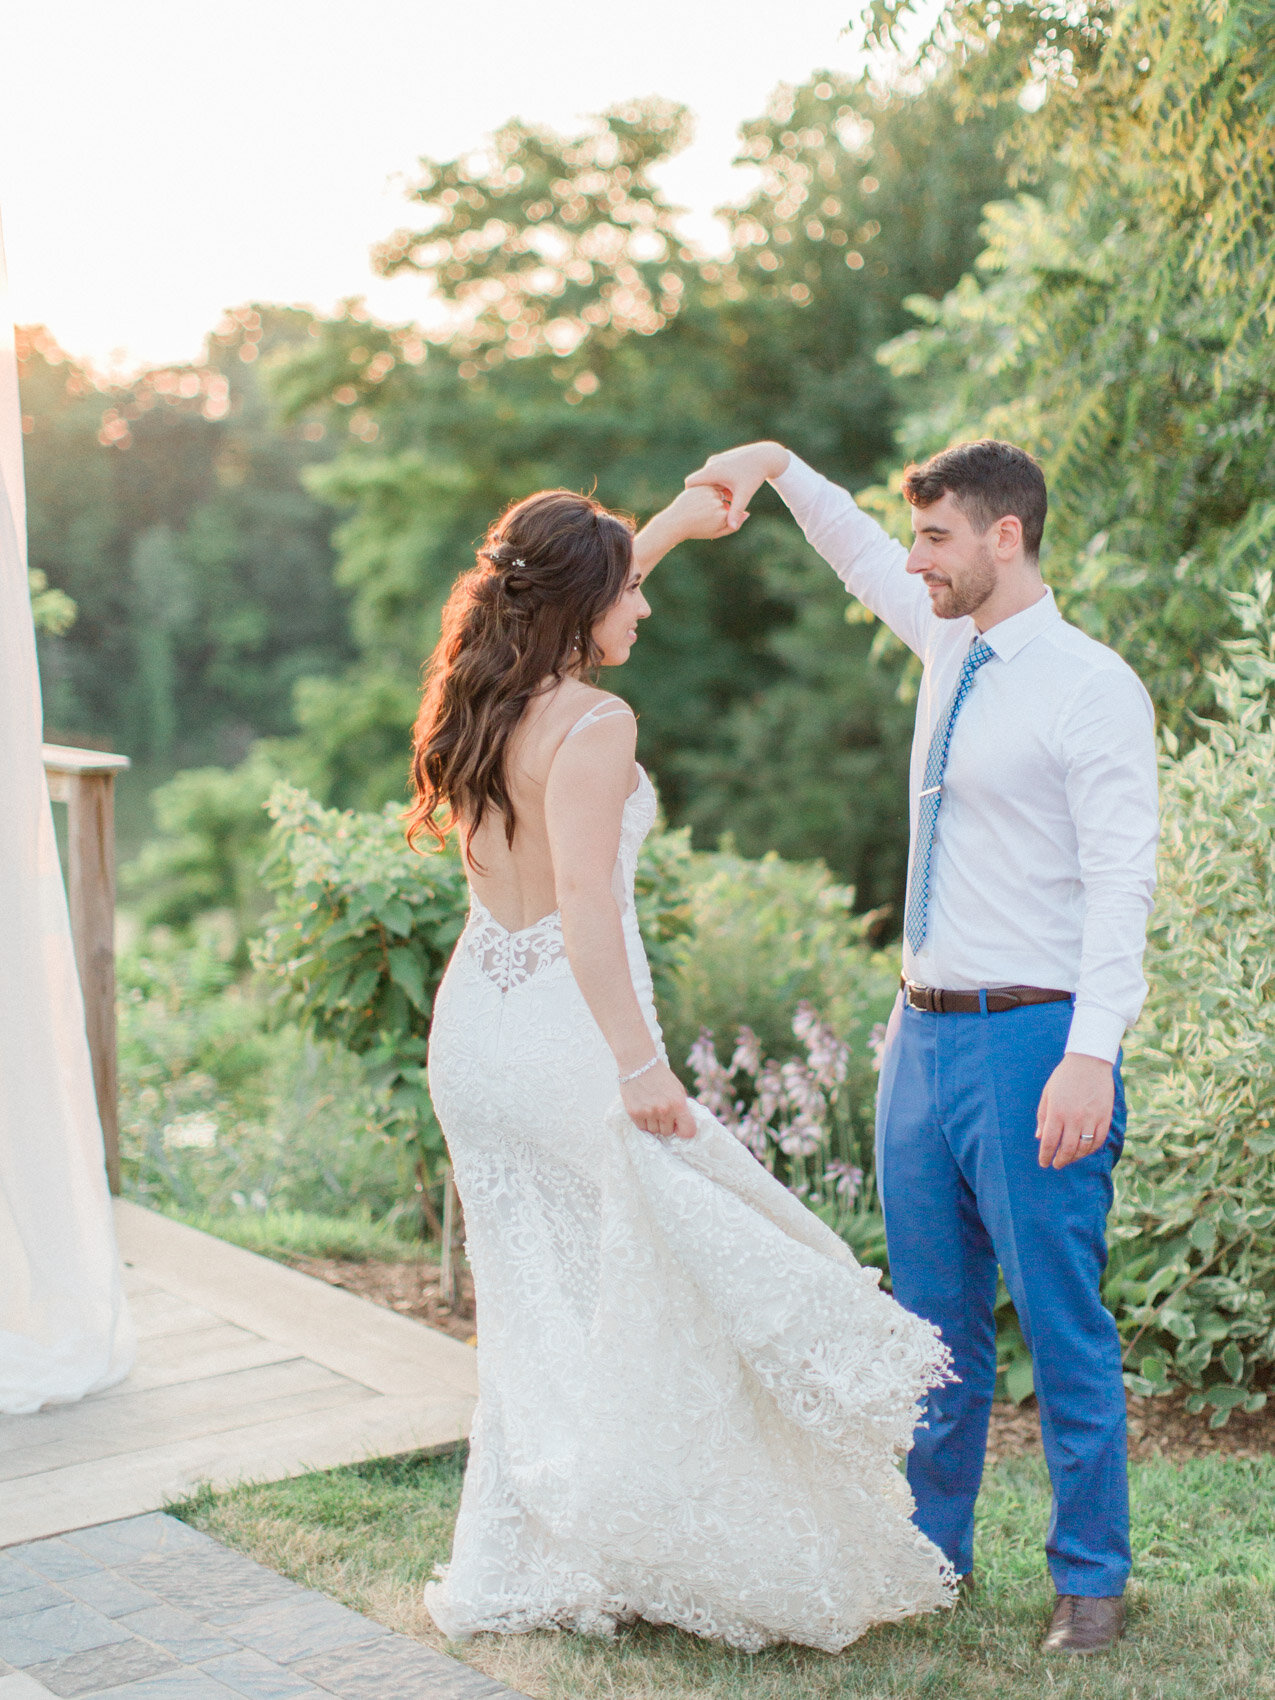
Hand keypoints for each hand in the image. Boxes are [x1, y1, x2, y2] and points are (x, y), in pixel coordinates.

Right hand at [620, 1061, 697, 1139]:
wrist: (639, 1064)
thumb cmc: (660, 1076)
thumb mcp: (678, 1089)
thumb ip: (681, 1107)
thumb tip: (684, 1124)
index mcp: (678, 1104)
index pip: (688, 1131)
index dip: (684, 1130)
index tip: (679, 1126)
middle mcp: (664, 1110)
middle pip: (667, 1132)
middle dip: (666, 1124)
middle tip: (661, 1110)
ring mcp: (648, 1112)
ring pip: (654, 1131)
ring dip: (653, 1123)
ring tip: (651, 1107)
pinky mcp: (634, 1113)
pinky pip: (642, 1128)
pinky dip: (643, 1121)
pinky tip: (643, 1108)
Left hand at [663, 484, 732, 541]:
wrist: (676, 521)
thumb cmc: (697, 529)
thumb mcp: (716, 532)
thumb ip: (732, 526)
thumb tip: (747, 514)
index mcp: (723, 516)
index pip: (734, 510)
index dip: (728, 512)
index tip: (720, 516)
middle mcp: (718, 504)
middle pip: (727, 499)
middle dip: (723, 502)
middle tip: (710, 509)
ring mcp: (710, 494)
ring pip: (719, 491)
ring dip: (716, 494)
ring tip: (704, 504)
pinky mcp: (702, 487)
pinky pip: (710, 486)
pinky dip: (708, 490)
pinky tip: (699, 498)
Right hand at [684, 441, 789, 529]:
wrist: (765, 455)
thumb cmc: (755, 475)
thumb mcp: (744, 494)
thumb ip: (736, 511)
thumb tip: (732, 527)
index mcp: (712, 471)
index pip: (690, 483)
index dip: (692, 495)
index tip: (699, 505)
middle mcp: (711, 463)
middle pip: (700, 482)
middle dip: (706, 494)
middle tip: (717, 504)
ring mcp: (717, 459)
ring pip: (708, 477)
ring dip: (714, 488)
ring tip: (728, 496)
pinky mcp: (723, 458)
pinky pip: (715, 472)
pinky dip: (720, 481)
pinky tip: (732, 488)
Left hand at [1036, 1053, 1114, 1167]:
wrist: (1089, 1062)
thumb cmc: (1064, 1077)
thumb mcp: (1048, 1094)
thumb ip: (1043, 1116)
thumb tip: (1040, 1137)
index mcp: (1057, 1112)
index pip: (1049, 1142)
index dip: (1045, 1156)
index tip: (1044, 1163)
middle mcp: (1074, 1118)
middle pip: (1067, 1149)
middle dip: (1060, 1160)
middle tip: (1056, 1164)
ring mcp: (1091, 1119)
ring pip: (1083, 1148)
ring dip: (1075, 1157)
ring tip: (1069, 1158)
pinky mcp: (1104, 1117)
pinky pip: (1098, 1141)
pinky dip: (1091, 1149)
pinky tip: (1084, 1150)